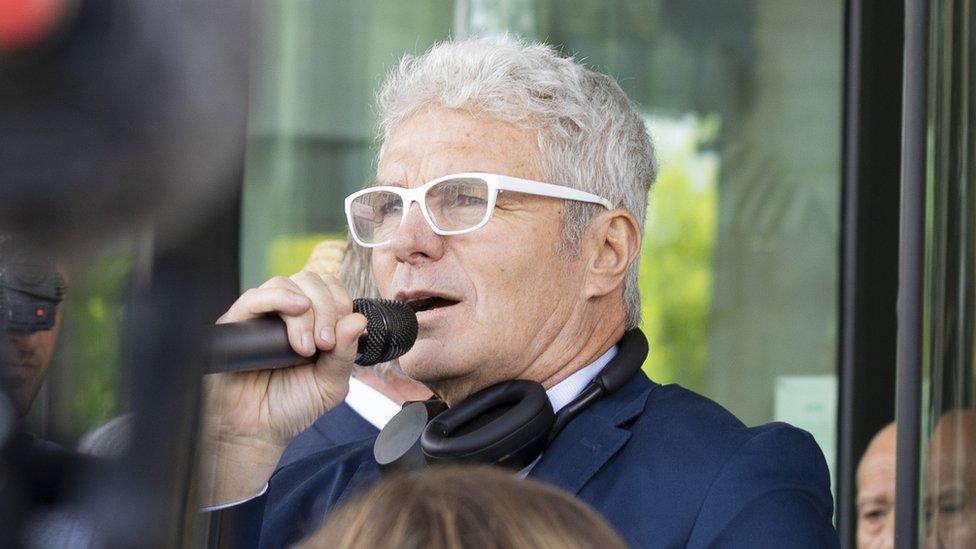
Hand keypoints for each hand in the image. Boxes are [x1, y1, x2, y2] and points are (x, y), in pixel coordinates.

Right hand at [200, 271, 365, 505]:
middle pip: (309, 280)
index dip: (340, 302)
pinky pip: (252, 298)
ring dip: (305, 311)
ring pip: (284, 284)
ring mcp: (258, 317)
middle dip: (326, 308)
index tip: (340, 336)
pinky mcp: (233, 325)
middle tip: (325, 344)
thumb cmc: (290, 407)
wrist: (256, 433)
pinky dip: (277, 298)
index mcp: (310, 320)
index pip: (328, 287)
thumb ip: (345, 354)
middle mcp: (283, 313)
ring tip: (307, 346)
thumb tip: (359, 320)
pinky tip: (296, 310)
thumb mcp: (330, 384)